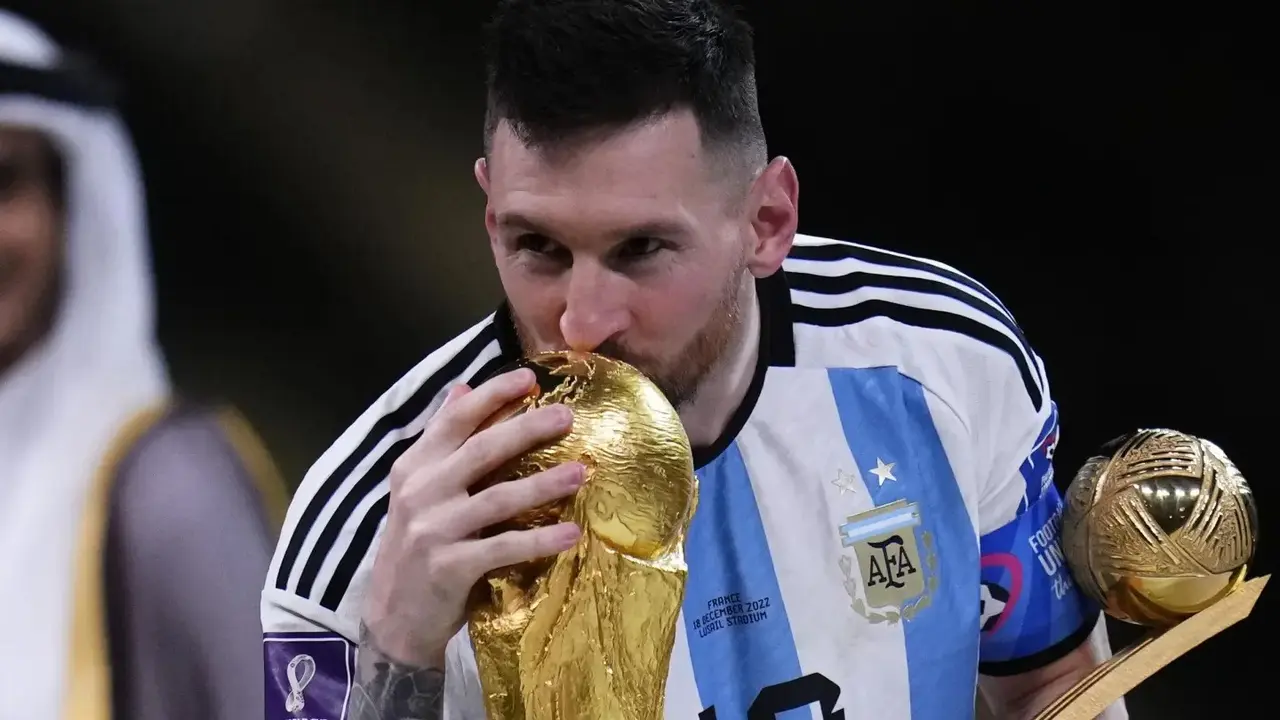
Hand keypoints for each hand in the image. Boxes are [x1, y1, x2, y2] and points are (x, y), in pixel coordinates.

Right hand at [363, 368, 583, 667]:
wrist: (393, 616)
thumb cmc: (416, 545)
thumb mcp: (418, 488)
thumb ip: (441, 439)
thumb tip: (463, 387)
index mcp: (415, 466)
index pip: (455, 419)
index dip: (492, 394)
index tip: (529, 377)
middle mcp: (421, 491)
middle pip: (481, 450)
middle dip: (526, 429)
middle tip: (566, 415)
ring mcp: (434, 529)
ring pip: (497, 498)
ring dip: (542, 484)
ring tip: (580, 473)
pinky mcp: (450, 567)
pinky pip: (503, 548)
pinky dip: (539, 541)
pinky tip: (571, 534)